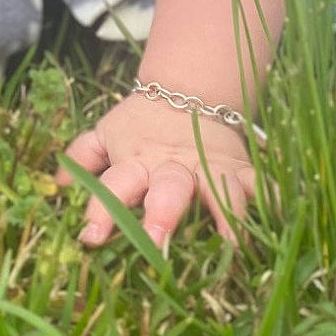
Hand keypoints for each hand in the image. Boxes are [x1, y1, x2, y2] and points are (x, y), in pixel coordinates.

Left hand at [59, 91, 256, 252]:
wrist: (189, 90)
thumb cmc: (140, 124)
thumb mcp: (106, 134)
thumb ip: (82, 157)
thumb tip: (57, 186)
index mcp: (136, 162)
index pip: (115, 185)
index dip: (101, 210)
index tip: (91, 238)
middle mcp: (174, 168)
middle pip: (168, 189)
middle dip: (164, 214)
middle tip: (157, 244)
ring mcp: (211, 168)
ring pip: (220, 189)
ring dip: (227, 214)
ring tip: (233, 245)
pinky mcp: (241, 169)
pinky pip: (261, 185)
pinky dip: (271, 202)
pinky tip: (278, 223)